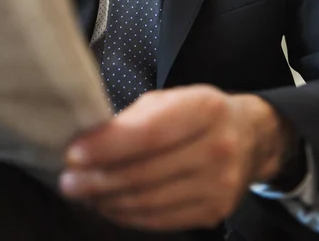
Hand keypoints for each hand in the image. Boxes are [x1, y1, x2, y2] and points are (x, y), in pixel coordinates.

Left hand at [59, 85, 292, 231]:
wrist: (250, 136)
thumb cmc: (200, 112)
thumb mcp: (172, 99)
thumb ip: (134, 119)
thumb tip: (90, 142)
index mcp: (205, 108)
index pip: (149, 133)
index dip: (108, 147)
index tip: (74, 154)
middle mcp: (217, 148)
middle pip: (145, 173)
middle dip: (99, 180)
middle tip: (68, 182)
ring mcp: (219, 185)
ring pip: (149, 202)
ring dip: (109, 201)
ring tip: (85, 194)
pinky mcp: (215, 212)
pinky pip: (161, 220)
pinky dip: (129, 215)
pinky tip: (110, 205)